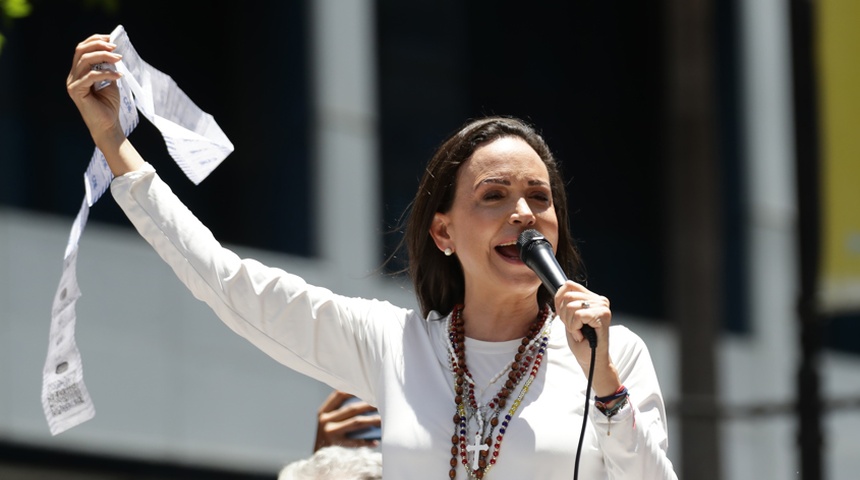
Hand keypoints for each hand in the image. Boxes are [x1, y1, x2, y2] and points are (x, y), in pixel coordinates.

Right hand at [66, 34, 124, 145]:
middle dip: (98, 45)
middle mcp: (73, 76)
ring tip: (118, 59)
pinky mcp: (76, 91)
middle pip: (80, 51)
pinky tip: (118, 75)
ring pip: (84, 61)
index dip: (95, 40)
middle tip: (115, 48)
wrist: (108, 125)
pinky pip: (90, 76)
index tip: (111, 38)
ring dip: (103, 57)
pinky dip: (106, 73)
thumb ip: (107, 67)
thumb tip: (113, 52)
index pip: (82, 49)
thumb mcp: (110, 81)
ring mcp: (72, 83)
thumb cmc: (109, 105)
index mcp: (79, 72)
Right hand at [313, 390, 380, 450]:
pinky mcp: (337, 446)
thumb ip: (340, 410)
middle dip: (369, 404)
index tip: (369, 387)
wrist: (317, 458)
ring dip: (373, 420)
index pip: (339, 395)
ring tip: (384, 418)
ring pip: (357, 422)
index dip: (354, 389)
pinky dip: (367, 441)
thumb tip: (366, 399)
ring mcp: (331, 433)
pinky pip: (356, 442)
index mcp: (323, 412)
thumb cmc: (328, 436)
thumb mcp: (328, 421)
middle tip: (382, 401)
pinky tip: (376, 440)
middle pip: (352, 408)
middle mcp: (325, 421)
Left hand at [554, 281, 620, 396]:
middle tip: (573, 328)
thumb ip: (567, 303)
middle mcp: (599, 299)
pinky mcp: (602, 315)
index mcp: (592, 297)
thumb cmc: (581, 341)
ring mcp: (602, 307)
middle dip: (564, 315)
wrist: (591, 360)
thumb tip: (559, 291)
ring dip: (570, 324)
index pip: (568, 285)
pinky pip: (578, 315)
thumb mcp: (570, 318)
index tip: (563, 316)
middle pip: (567, 296)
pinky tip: (582, 335)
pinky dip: (575, 328)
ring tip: (579, 332)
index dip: (558, 299)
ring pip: (571, 306)